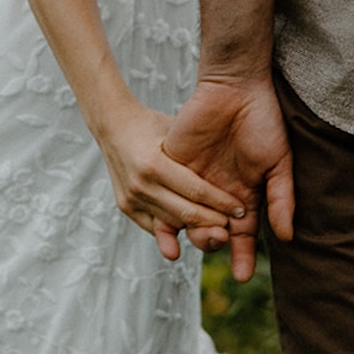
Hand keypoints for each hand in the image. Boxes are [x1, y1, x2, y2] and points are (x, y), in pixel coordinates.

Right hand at [96, 101, 245, 262]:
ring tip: (217, 227)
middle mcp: (141, 184)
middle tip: (234, 227)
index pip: (196, 192)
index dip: (221, 203)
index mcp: (154, 163)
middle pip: (186, 213)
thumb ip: (196, 154)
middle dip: (213, 222)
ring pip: (172, 224)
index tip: (241, 210)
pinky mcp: (125, 207)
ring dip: (196, 227)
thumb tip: (232, 172)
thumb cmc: (151, 125)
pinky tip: (193, 227)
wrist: (112, 126)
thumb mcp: (176, 132)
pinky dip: (175, 229)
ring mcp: (131, 198)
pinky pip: (155, 226)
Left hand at [160, 75, 293, 282]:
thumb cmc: (262, 121)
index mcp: (244, 197)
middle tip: (223, 238)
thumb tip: (285, 237)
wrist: (234, 86)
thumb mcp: (279, 162)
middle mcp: (217, 196)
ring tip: (207, 235)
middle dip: (216, 243)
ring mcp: (193, 183)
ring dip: (196, 235)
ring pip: (188, 223)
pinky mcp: (172, 168)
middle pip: (212, 234)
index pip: (242, 236)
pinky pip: (165, 201)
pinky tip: (171, 232)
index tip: (242, 275)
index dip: (242, 257)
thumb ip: (281, 199)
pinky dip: (167, 220)